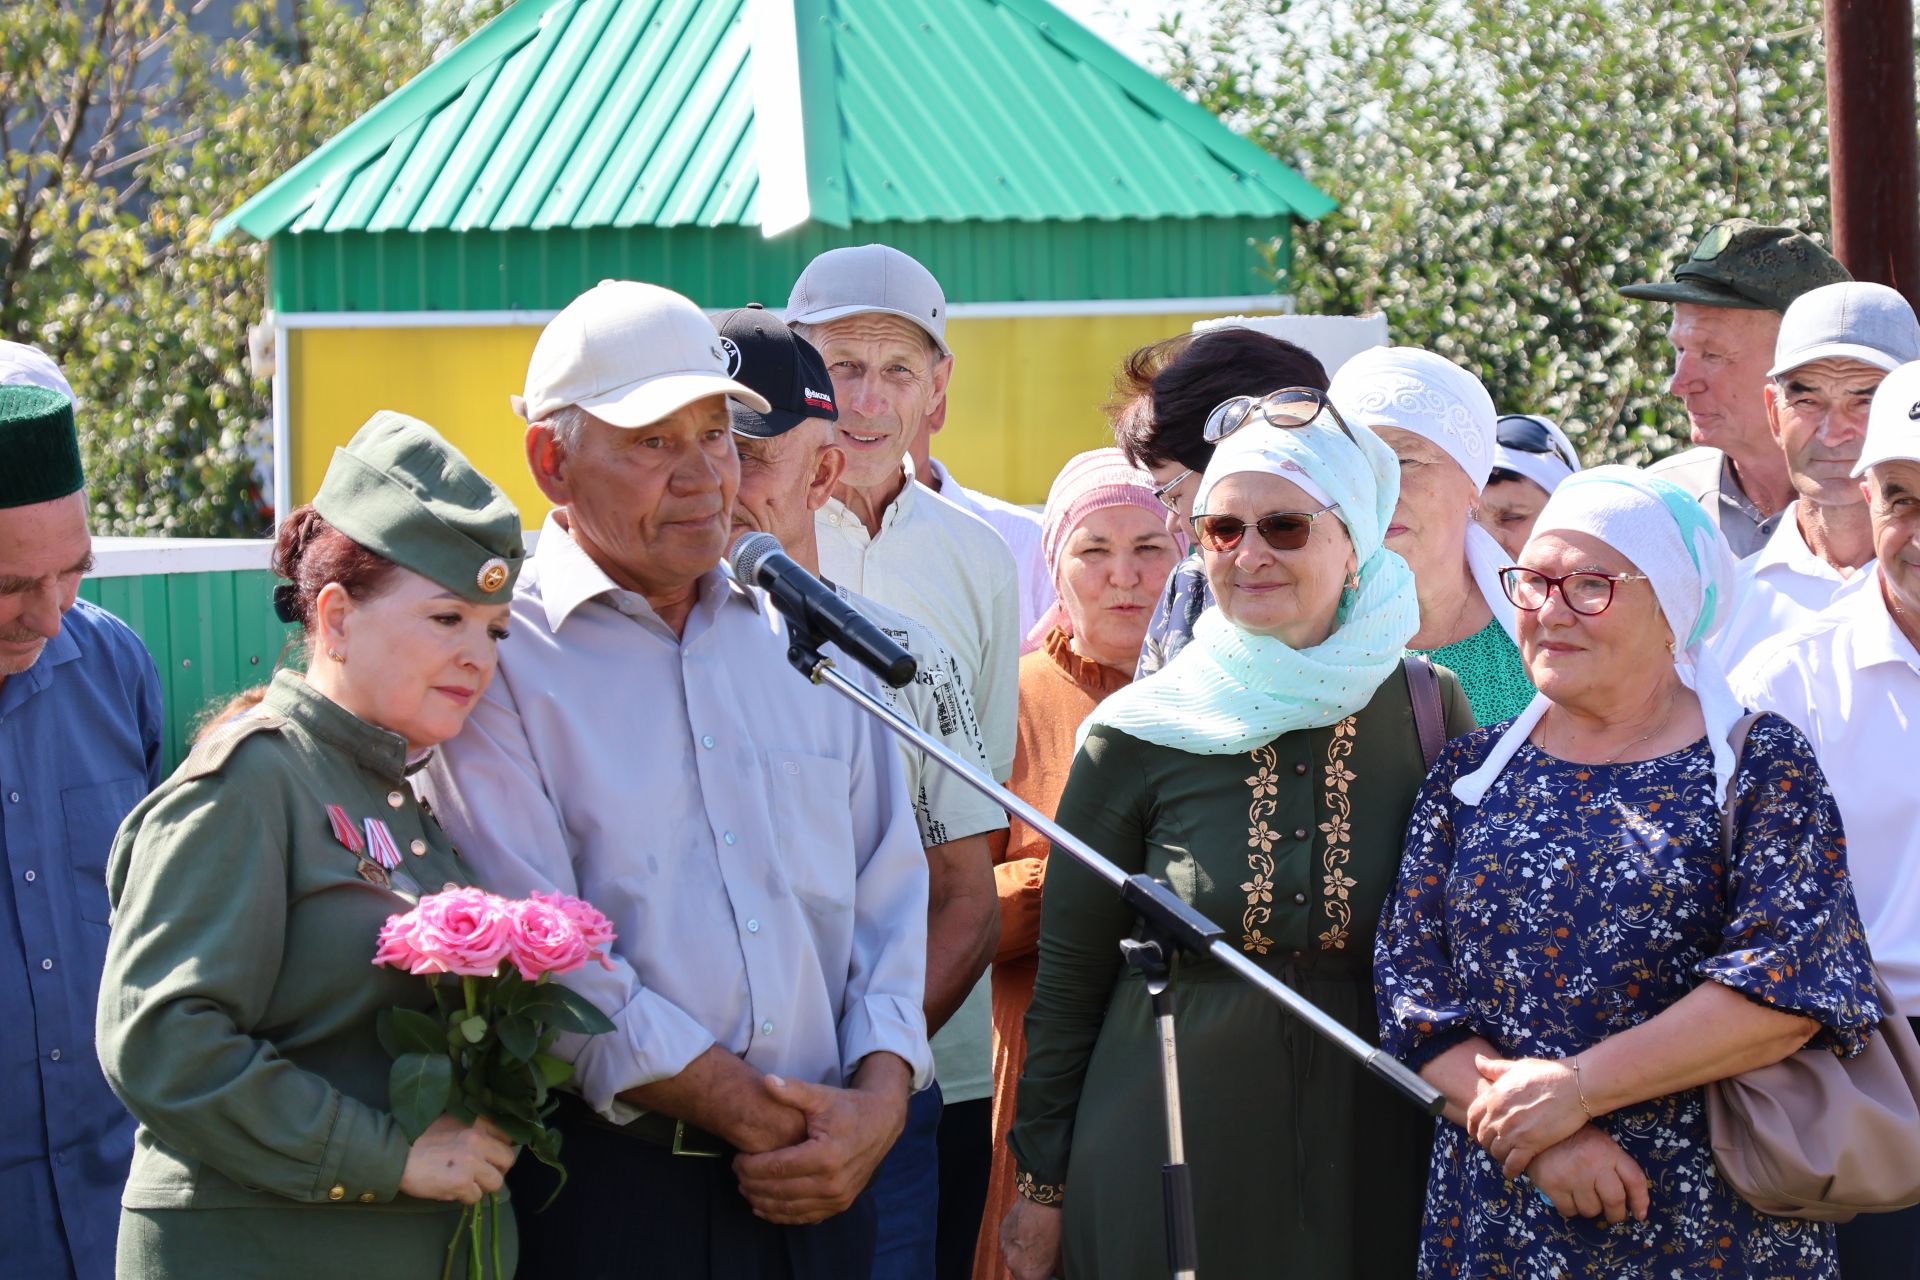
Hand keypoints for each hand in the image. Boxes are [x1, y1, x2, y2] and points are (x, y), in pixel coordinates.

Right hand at [398, 1114, 515, 1204]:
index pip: (507, 1137)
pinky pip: (476, 1196)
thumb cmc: (420, 1138)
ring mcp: (471, 1161)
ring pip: (496, 1182)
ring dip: (482, 1186)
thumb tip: (491, 1143)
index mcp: (477, 1122)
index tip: (490, 1156)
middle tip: (481, 1173)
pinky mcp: (461, 1182)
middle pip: (507, 1160)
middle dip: (496, 1169)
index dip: (499, 1149)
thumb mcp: (451, 1122)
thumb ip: (472, 1128)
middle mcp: (478, 1139)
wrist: (396, 1155)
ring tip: (466, 1183)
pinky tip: (452, 1189)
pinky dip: (465, 1197)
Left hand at [731, 1066, 908, 1224]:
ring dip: (762, 1202)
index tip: (736, 1159)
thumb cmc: (847, 1108)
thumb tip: (767, 1081)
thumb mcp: (821, 1096)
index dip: (750, 1166)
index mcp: (826, 1155)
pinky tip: (763, 1206)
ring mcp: (838, 1198)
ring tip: (745, 1188)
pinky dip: (780, 1215)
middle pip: (779, 1192)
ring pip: (788, 1209)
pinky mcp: (839, 1205)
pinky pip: (803, 1217)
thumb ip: (793, 1091)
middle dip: (751, 1185)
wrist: (881, 1124)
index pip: (776, 1168)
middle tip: (736, 1174)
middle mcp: (833, 1183)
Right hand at [1001, 1198, 1062, 1279]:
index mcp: (1029, 1274)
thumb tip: (1056, 1273)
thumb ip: (1055, 1270)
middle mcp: (1013, 1265)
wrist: (1042, 1200)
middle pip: (1022, 1274)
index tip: (1048, 1272)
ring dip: (1023, 1255)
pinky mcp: (1002, 1235)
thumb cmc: (1055, 1227)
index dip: (1043, 1276)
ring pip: (1014, 1259)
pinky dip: (1017, 1242)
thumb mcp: (1060, 1254)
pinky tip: (1028, 1232)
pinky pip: (1010, 1245)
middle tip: (1043, 1257)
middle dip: (1032, 1268)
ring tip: (1035, 1242)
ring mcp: (1005, 1249)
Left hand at [1467, 1055, 1590, 1177]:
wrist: (1574, 1086)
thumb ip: (1495, 1068)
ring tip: (1506, 1157)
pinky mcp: (1530, 1143)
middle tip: (1495, 1146)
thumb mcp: (1517, 1066)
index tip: (1479, 1131)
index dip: (1474, 1126)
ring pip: (1495, 1151)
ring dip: (1499, 1156)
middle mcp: (1498, 1115)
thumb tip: (1476, 1059)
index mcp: (1493, 1096)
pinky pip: (1513, 1164)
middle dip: (1487, 1143)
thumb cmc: (1548, 1074)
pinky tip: (1512, 1171)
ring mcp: (1513, 1130)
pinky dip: (1510, 1170)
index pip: (1472, 1116)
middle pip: (1482, 1136)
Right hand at [1525, 1126, 1649, 1223]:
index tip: (1640, 1214)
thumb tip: (1631, 1201)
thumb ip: (1615, 1166)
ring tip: (1583, 1196)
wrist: (1536, 1131)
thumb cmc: (1574, 1138)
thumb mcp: (1600, 1143)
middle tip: (1613, 1214)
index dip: (1641, 1201)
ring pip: (1591, 1210)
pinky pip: (1569, 1211)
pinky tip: (1567, 1194)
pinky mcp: (1552, 1185)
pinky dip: (1571, 1208)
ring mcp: (1571, 1175)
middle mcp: (1592, 1163)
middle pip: (1614, 1201)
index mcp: (1608, 1151)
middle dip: (1616, 1214)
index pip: (1634, 1180)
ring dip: (1590, 1208)